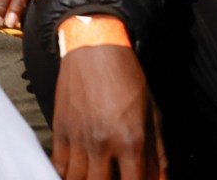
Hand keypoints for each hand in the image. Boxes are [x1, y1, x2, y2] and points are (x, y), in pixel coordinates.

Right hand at [50, 42, 165, 179]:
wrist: (94, 49)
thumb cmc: (127, 79)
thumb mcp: (153, 116)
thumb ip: (158, 156)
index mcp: (130, 140)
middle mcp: (102, 143)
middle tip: (113, 179)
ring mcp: (78, 137)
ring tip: (95, 177)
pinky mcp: (60, 128)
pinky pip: (58, 164)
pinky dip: (65, 174)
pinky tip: (74, 174)